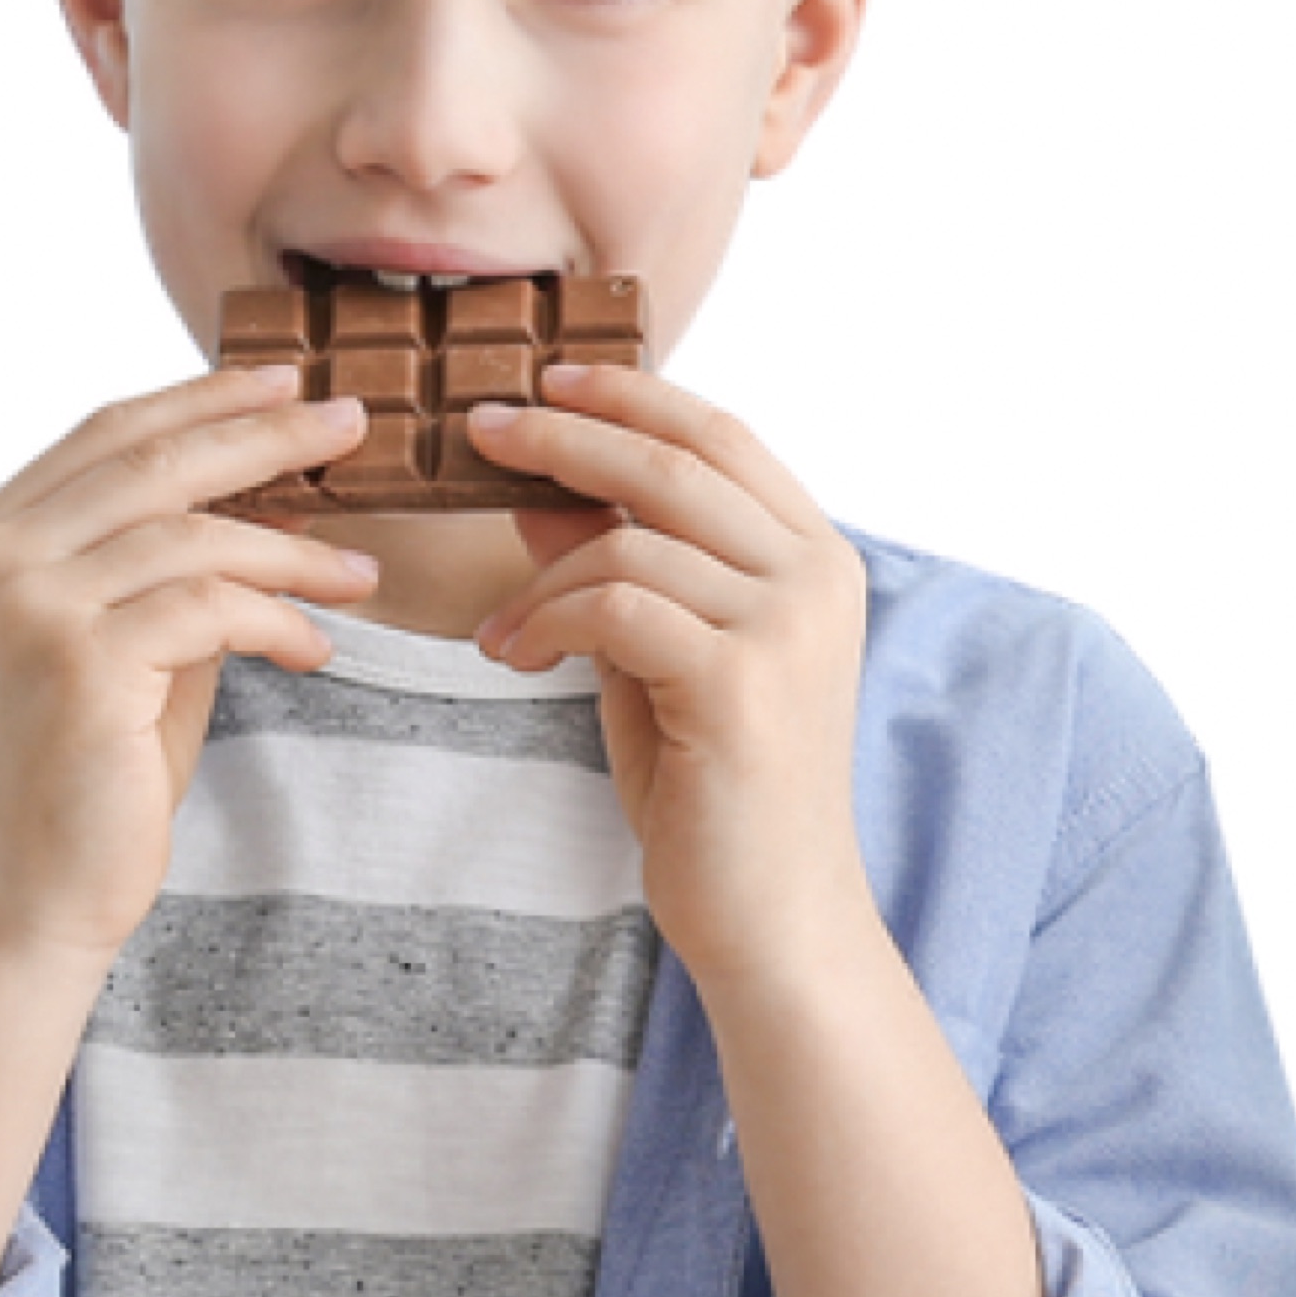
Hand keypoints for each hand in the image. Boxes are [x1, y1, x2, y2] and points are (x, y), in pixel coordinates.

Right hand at [0, 363, 376, 972]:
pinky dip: (281, 620)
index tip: (289, 380)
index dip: (204, 397)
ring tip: (366, 576)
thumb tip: (275, 494)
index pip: (111, 431)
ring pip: (197, 534)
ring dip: (300, 551)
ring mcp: (30, 605)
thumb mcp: (132, 641)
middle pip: (157, 461)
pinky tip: (318, 649)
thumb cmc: (93, 767)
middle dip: (269, 436)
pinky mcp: (79, 661)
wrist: (31, 889)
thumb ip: (172, 566)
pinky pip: (212, 607)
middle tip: (359, 425)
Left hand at [465, 361, 873, 986]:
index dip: (631, 396)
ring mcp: (787, 628)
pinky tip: (514, 657)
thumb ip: (622, 565)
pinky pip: (614, 606)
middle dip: (566, 437)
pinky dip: (546, 620)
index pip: (722, 435)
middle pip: (676, 461)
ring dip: (540, 576)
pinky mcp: (741, 682)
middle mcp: (816, 579)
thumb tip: (546, 484)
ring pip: (631, 541)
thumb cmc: (717, 791)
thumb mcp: (658, 656)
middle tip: (479, 429)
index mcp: (816, 560)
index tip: (545, 380)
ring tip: (499, 631)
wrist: (773, 916)